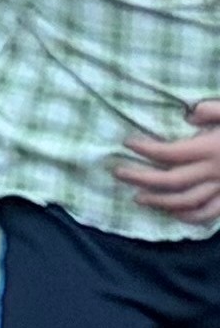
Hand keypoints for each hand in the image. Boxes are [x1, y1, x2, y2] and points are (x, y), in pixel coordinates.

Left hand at [123, 98, 219, 224]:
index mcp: (212, 149)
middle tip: (118, 173)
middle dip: (141, 178)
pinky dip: (189, 217)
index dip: (146, 150)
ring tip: (137, 198)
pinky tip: (172, 213)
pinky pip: (209, 214)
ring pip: (186, 202)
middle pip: (171, 181)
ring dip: (159, 202)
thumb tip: (189, 113)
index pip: (170, 153)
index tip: (127, 143)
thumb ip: (212, 110)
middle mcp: (216, 172)